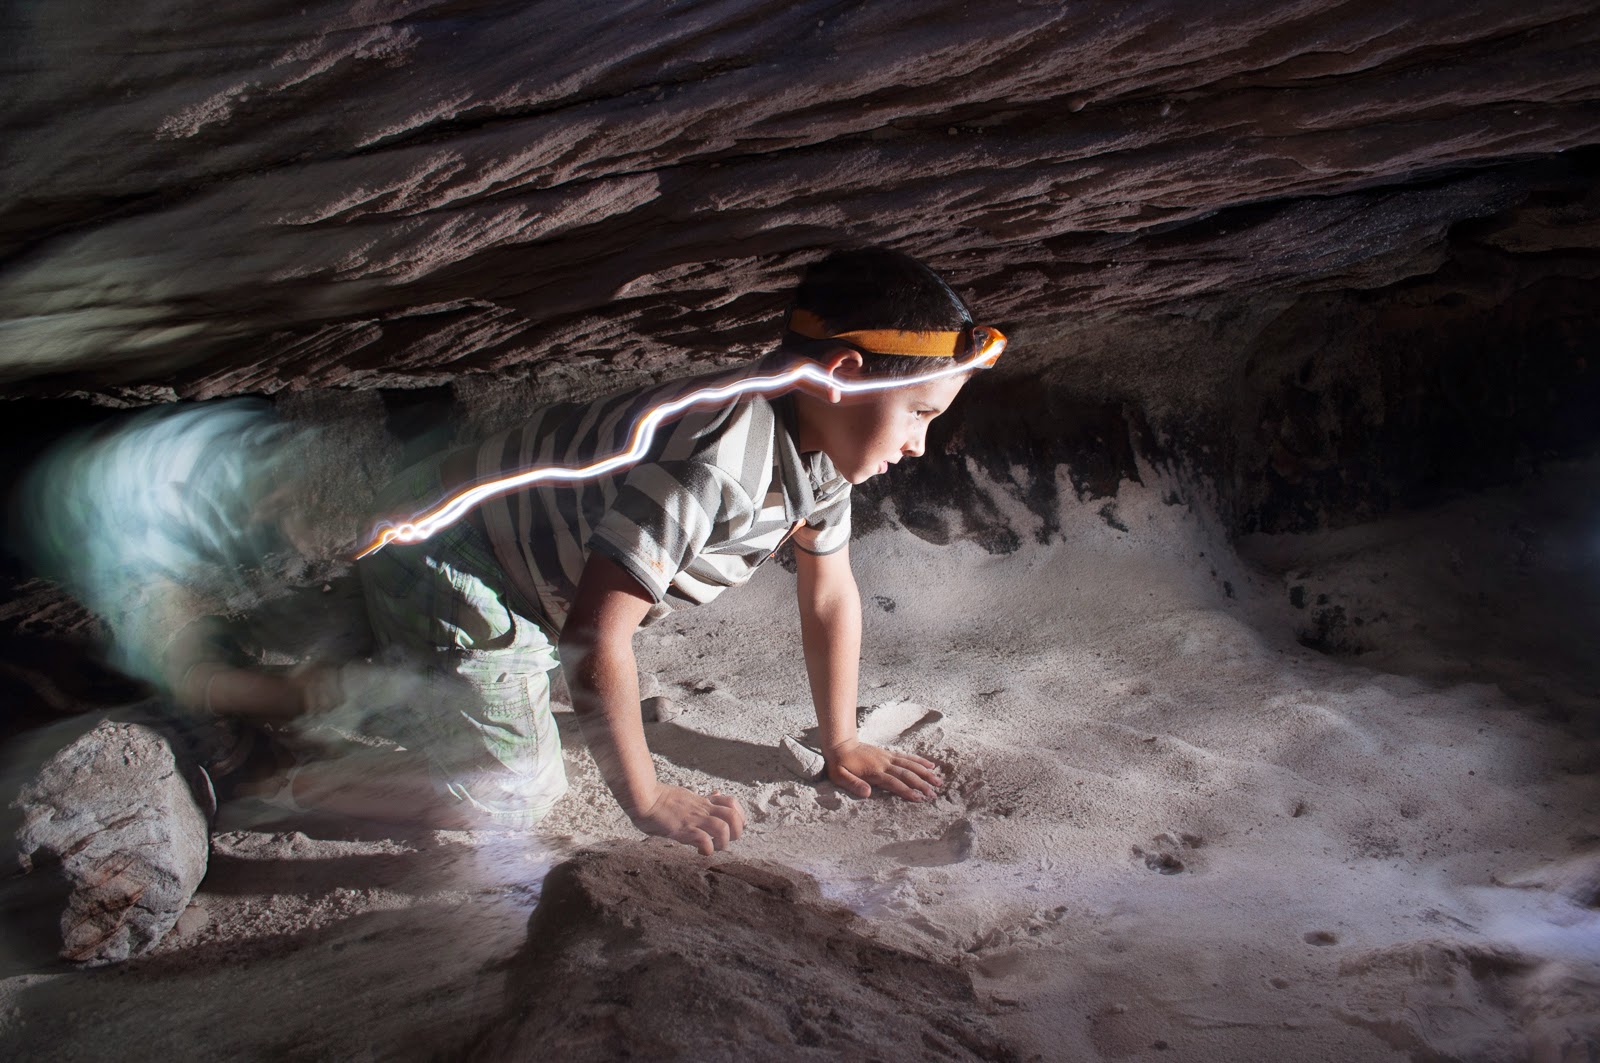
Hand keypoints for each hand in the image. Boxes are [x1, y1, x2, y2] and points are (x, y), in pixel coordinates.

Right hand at [631, 785, 745, 854]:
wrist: (642, 797)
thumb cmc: (660, 799)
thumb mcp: (687, 795)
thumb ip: (703, 799)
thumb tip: (717, 794)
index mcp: (704, 802)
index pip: (732, 803)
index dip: (738, 817)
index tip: (731, 827)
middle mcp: (702, 809)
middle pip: (734, 816)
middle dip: (736, 832)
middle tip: (725, 840)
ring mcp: (694, 819)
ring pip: (723, 828)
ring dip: (723, 842)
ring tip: (715, 847)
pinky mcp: (683, 828)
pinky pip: (704, 840)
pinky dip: (707, 849)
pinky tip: (700, 851)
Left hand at [825, 739, 942, 801]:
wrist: (841, 744)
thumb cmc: (839, 764)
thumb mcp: (840, 776)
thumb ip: (853, 784)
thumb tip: (867, 793)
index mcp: (874, 771)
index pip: (894, 783)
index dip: (907, 791)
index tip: (919, 799)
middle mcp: (884, 763)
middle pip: (906, 774)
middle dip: (922, 784)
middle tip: (934, 794)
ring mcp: (888, 757)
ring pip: (910, 765)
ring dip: (925, 773)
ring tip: (938, 781)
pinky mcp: (889, 754)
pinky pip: (907, 758)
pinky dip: (920, 761)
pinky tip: (931, 765)